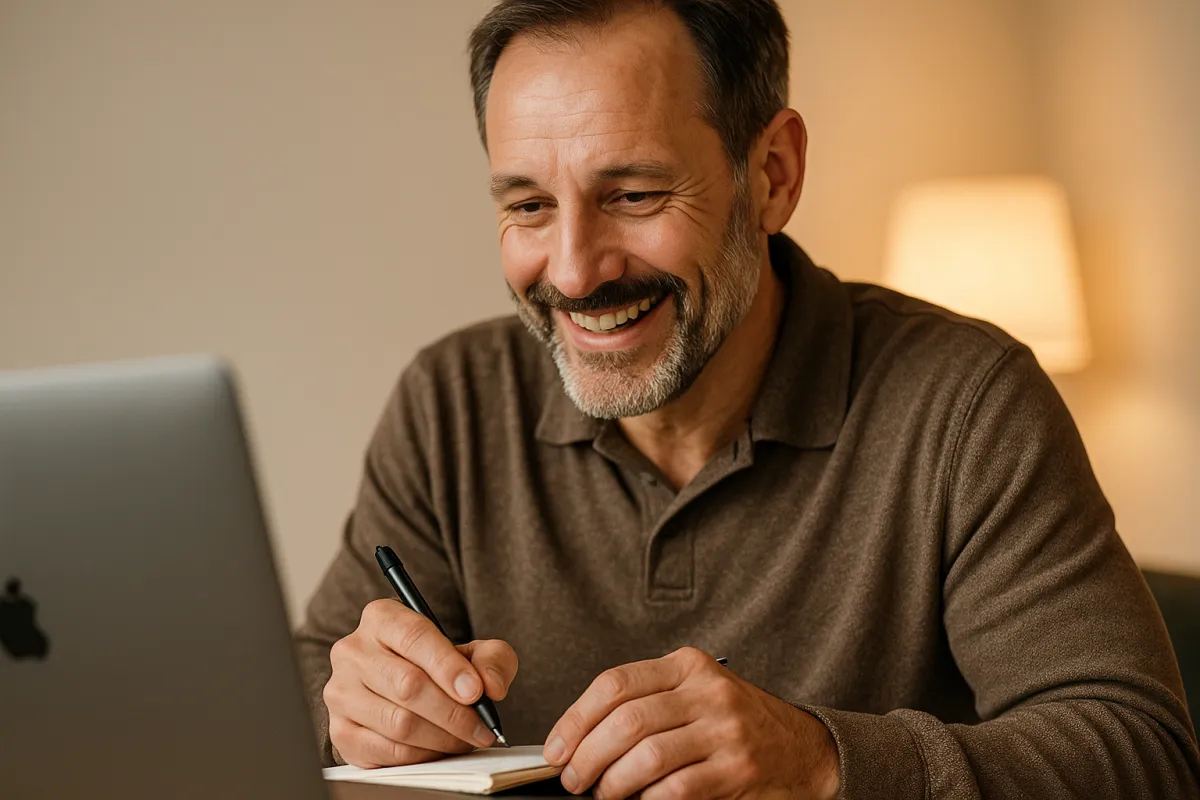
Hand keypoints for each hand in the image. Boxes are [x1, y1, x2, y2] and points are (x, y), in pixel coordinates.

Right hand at [324, 598, 517, 767]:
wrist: (404, 690)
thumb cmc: (438, 665)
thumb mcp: (473, 651)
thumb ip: (491, 659)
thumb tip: (491, 687)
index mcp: (382, 618)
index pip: (415, 637)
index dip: (448, 667)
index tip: (476, 692)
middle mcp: (353, 651)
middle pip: (407, 685)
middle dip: (453, 712)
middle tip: (480, 727)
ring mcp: (340, 693)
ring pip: (398, 722)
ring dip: (441, 737)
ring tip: (465, 738)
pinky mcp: (340, 731)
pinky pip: (386, 751)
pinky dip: (421, 755)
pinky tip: (438, 748)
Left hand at [543, 647, 838, 798]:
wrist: (803, 749)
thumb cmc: (736, 723)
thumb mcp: (696, 694)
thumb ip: (648, 703)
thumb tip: (579, 736)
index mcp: (688, 665)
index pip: (615, 684)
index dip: (576, 718)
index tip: (557, 747)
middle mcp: (707, 691)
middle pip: (625, 721)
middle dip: (586, 756)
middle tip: (574, 778)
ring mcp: (725, 730)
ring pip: (646, 757)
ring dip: (612, 784)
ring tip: (603, 793)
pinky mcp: (736, 768)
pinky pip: (675, 788)